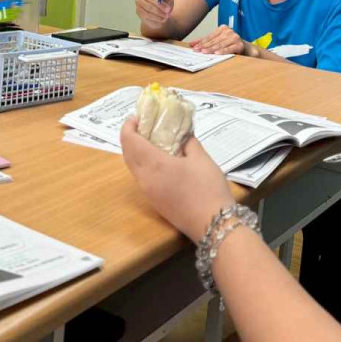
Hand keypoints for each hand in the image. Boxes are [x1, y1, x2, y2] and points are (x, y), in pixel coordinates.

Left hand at [120, 117, 233, 239]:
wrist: (213, 225)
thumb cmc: (208, 188)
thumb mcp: (202, 159)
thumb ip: (189, 143)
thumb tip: (183, 136)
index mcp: (154, 164)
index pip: (130, 141)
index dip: (129, 126)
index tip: (138, 117)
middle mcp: (145, 179)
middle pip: (127, 154)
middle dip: (131, 137)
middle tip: (144, 126)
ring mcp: (148, 192)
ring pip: (133, 167)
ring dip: (136, 152)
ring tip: (152, 141)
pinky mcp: (155, 202)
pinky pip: (142, 178)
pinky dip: (144, 165)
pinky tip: (160, 161)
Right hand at [135, 0, 172, 28]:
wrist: (161, 13)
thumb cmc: (165, 1)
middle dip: (159, 4)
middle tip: (168, 9)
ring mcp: (138, 2)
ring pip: (148, 7)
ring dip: (159, 12)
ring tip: (167, 15)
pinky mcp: (138, 11)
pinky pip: (146, 14)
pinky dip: (156, 17)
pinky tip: (162, 19)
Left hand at [190, 25, 247, 55]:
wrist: (246, 49)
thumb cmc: (230, 45)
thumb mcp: (218, 41)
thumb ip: (206, 42)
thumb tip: (192, 44)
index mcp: (222, 28)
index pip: (209, 36)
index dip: (201, 42)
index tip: (193, 47)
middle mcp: (229, 31)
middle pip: (214, 40)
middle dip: (204, 46)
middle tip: (196, 50)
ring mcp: (234, 37)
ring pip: (220, 45)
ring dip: (211, 49)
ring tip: (204, 52)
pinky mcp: (239, 45)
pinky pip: (229, 49)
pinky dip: (223, 51)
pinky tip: (217, 54)